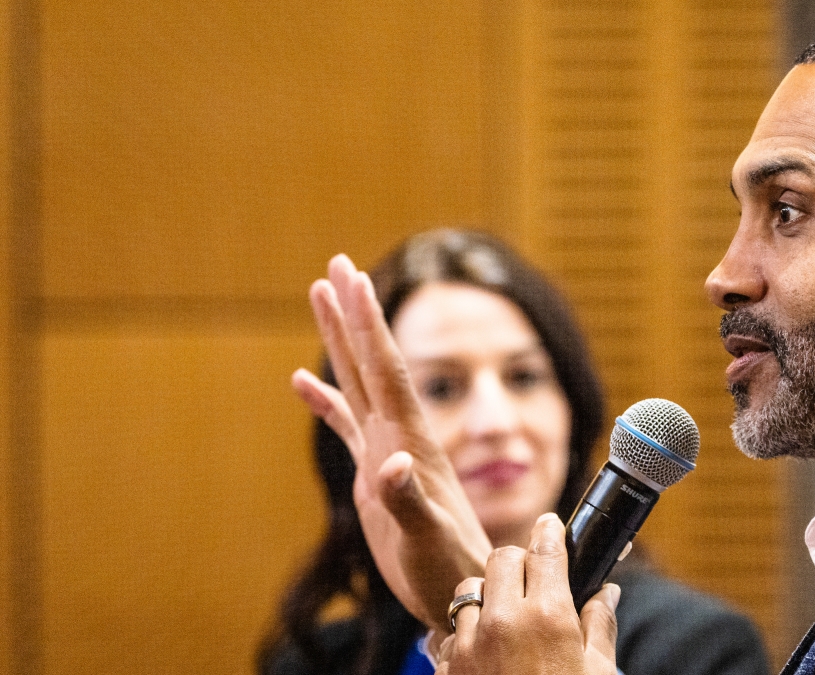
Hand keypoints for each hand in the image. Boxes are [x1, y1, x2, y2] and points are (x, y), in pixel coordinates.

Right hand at [292, 254, 492, 636]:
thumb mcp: (426, 537)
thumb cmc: (447, 567)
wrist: (459, 588)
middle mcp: (400, 434)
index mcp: (412, 440)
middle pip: (372, 361)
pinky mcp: (375, 473)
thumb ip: (410, 501)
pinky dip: (326, 400)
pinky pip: (347, 424)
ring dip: (341, 340)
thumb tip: (392, 463)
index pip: (388, 370)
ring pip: (358, 382)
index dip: (370, 324)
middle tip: (335, 264)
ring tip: (320, 296)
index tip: (353, 278)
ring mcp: (387, 449)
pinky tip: (303, 381)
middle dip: (354, 313)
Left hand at [436, 514, 619, 674]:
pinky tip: (486, 652)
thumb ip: (601, 625)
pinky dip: (467, 634)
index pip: (545, 549)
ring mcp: (469, 645)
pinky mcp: (448, 669)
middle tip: (533, 575)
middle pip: (501, 558)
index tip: (551, 524)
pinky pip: (451, 633)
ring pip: (468, 590)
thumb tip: (607, 591)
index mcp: (548, 616)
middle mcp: (502, 621)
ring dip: (487, 595)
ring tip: (506, 615)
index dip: (550, 531)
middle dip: (518, 561)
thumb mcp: (597, 672)